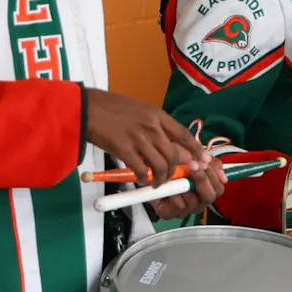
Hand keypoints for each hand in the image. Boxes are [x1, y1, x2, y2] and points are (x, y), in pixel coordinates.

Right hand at [84, 89, 209, 184]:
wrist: (87, 108)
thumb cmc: (112, 108)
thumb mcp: (141, 111)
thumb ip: (156, 127)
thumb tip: (171, 146)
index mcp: (158, 115)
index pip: (184, 134)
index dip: (196, 149)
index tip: (204, 160)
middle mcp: (152, 126)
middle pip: (174, 154)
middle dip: (176, 170)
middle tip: (172, 178)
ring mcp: (139, 138)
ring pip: (160, 164)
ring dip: (161, 178)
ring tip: (156, 183)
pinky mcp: (124, 149)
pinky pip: (141, 169)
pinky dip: (144, 178)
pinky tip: (142, 179)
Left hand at [148, 161, 227, 220]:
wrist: (149, 168)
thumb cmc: (174, 162)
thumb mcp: (193, 155)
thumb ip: (209, 162)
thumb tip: (221, 174)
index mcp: (207, 188)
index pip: (219, 187)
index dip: (214, 176)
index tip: (203, 164)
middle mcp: (198, 201)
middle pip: (210, 197)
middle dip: (202, 180)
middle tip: (193, 167)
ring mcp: (185, 209)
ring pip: (194, 203)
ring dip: (186, 187)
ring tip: (178, 175)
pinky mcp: (170, 213)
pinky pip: (176, 207)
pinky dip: (174, 196)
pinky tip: (170, 187)